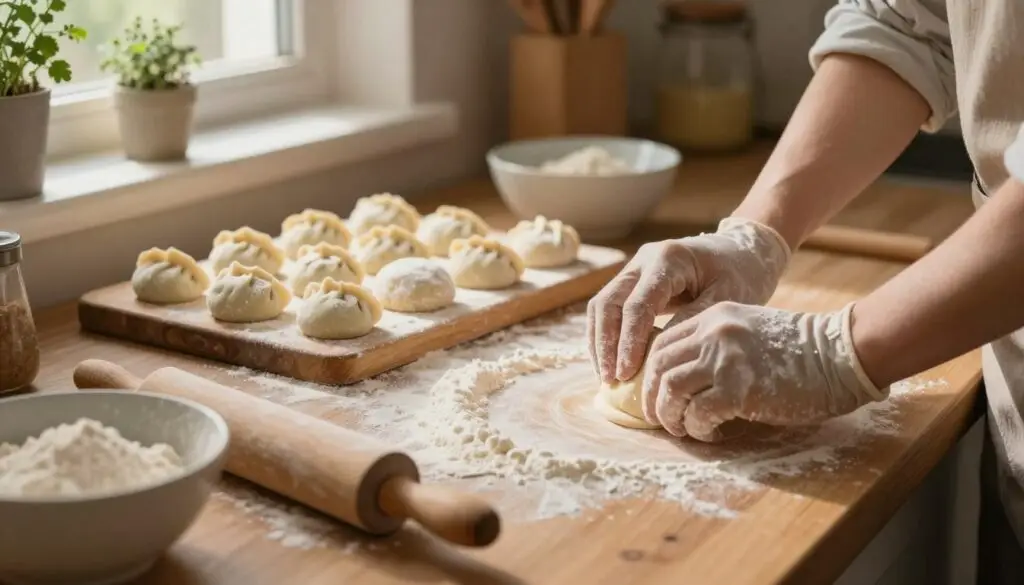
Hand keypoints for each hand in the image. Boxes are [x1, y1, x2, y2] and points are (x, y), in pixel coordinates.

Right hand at [587, 218, 790, 383]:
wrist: (744, 250)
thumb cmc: (742, 274)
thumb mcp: (726, 298)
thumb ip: (692, 320)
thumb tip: (657, 352)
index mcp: (668, 259)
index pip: (636, 306)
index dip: (628, 342)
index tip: (626, 374)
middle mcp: (644, 259)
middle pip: (608, 303)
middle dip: (605, 344)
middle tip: (610, 379)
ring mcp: (635, 268)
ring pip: (601, 305)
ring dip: (600, 341)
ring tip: (607, 376)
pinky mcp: (634, 280)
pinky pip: (609, 308)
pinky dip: (606, 335)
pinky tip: (611, 361)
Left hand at [642, 301, 887, 439]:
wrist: (842, 355)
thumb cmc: (802, 351)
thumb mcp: (750, 333)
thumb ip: (717, 346)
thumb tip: (683, 379)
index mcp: (714, 317)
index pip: (663, 344)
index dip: (651, 374)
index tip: (656, 394)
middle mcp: (713, 334)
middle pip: (659, 367)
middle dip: (653, 398)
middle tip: (661, 419)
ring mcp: (724, 360)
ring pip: (670, 391)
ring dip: (671, 417)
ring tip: (684, 429)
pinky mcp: (738, 389)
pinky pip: (697, 414)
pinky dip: (698, 429)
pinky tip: (712, 434)